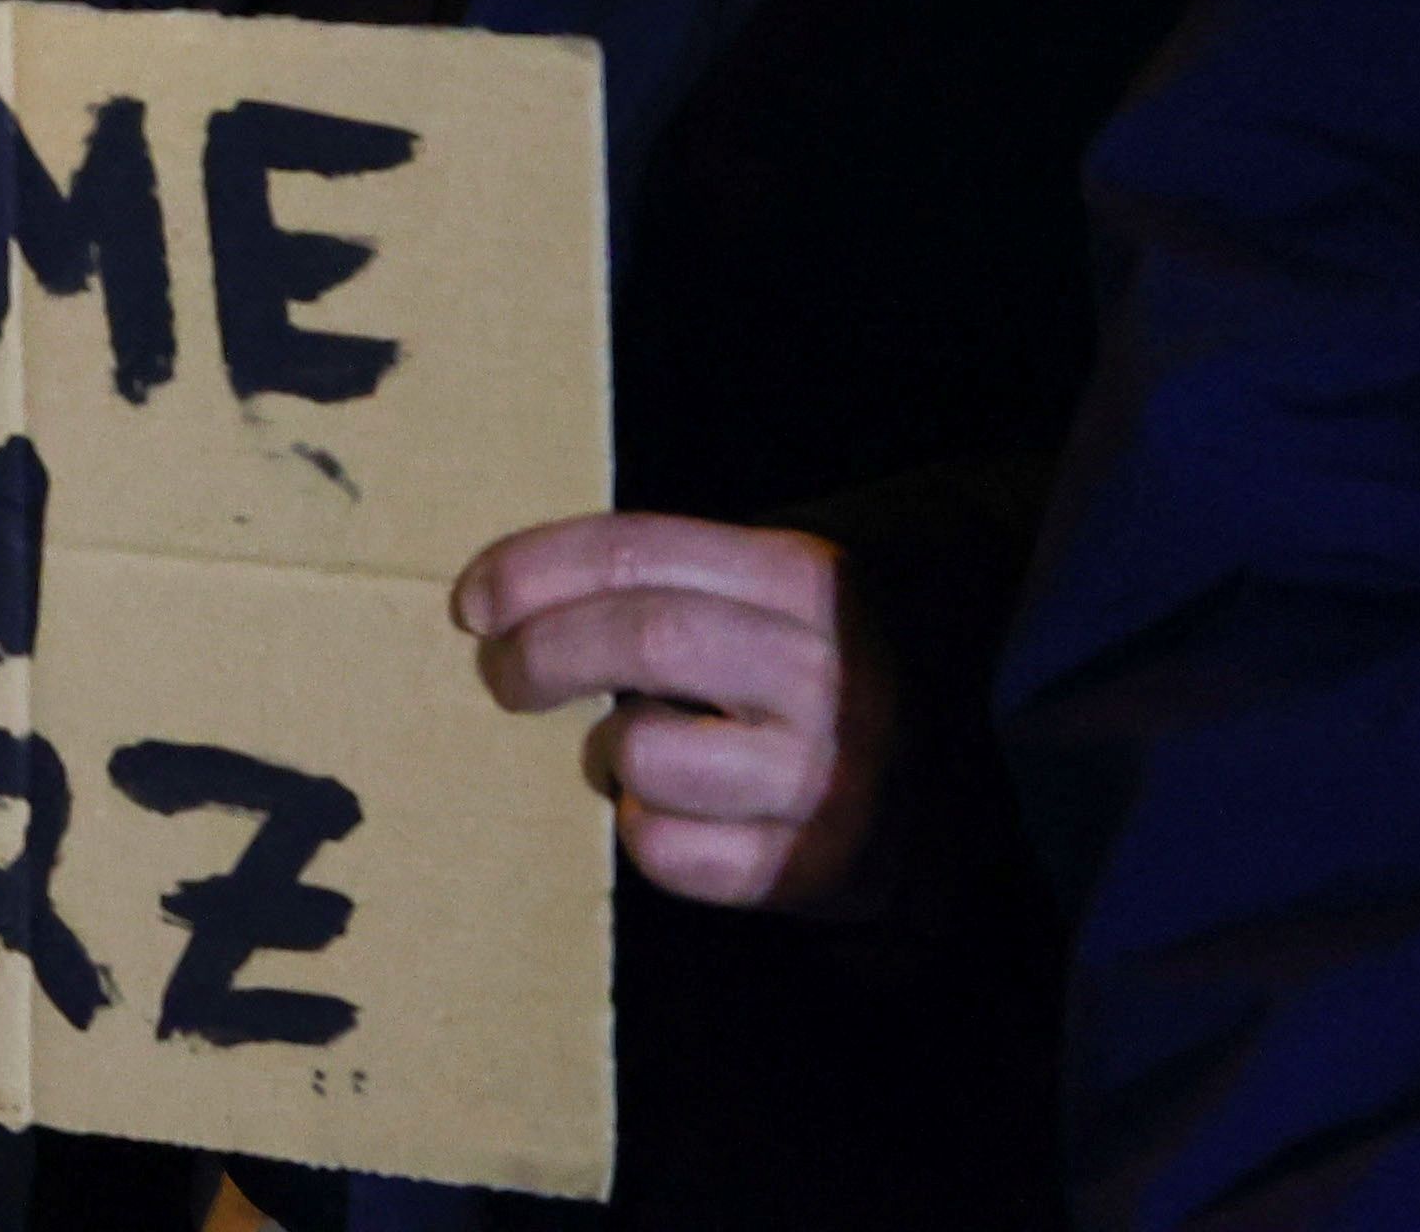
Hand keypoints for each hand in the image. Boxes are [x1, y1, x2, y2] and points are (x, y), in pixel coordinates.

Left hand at [456, 512, 884, 908]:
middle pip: (642, 638)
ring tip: (624, 750)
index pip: (637, 551)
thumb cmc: (805, 678)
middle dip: (541, 653)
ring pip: (643, 751)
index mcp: (805, 578)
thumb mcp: (765, 594)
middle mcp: (826, 672)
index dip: (532, 570)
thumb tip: (507, 592)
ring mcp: (827, 775)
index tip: (472, 602)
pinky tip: (667, 811)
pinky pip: (665, 850)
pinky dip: (638, 829)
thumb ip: (668, 579)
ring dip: (603, 752)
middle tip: (503, 675)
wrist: (947, 794)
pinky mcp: (812, 868)